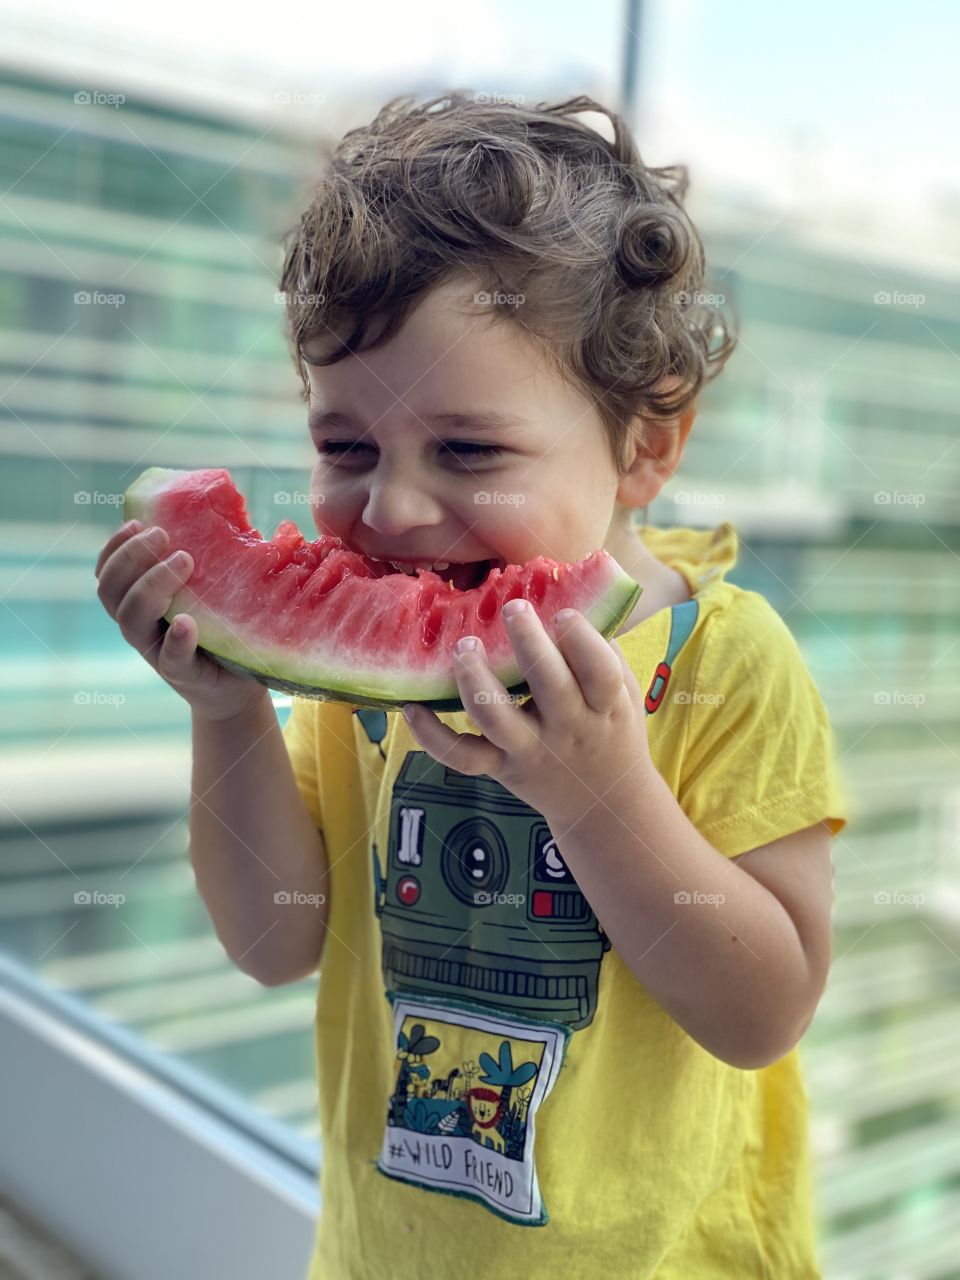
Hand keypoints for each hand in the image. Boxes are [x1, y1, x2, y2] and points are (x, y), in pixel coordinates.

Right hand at [95, 519, 269, 723]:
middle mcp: (141, 628)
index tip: (135, 522)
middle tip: (163, 536)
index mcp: (141, 604)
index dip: (113, 548)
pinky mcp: (184, 674)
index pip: (108, 574)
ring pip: (130, 621)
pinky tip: (187, 622)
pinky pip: (172, 659)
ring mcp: (158, 652)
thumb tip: (231, 509)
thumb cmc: (223, 630)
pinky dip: (177, 640)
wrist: (238, 686)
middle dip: (131, 558)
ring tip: (185, 561)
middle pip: (111, 592)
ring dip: (152, 586)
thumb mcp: (211, 590)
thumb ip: (210, 558)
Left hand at [402, 601, 651, 821]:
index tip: (563, 613)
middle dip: (529, 644)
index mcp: (605, 706)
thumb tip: (567, 589)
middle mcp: (567, 729)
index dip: (582, 641)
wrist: (605, 805)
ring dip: (475, 680)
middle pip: (548, 686)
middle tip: (512, 607)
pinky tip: (412, 707)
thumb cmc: (611, 729)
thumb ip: (600, 650)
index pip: (600, 673)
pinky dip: (432, 735)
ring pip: (496, 719)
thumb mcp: (623, 692)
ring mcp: (531, 750)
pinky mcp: (501, 768)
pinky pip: (461, 756)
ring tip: (464, 645)